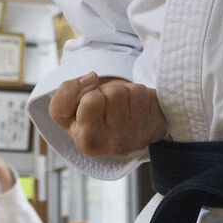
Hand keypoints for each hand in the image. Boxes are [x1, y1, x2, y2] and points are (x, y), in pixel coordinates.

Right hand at [49, 75, 168, 158]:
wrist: (118, 129)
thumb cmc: (92, 118)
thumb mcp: (66, 112)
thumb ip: (65, 94)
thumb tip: (93, 77)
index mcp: (88, 143)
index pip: (91, 101)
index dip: (87, 93)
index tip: (90, 103)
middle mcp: (115, 145)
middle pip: (113, 93)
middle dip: (107, 91)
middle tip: (107, 105)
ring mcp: (139, 136)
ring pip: (131, 91)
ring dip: (125, 91)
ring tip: (121, 106)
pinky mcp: (156, 126)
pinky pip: (147, 94)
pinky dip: (140, 95)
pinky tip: (136, 108)